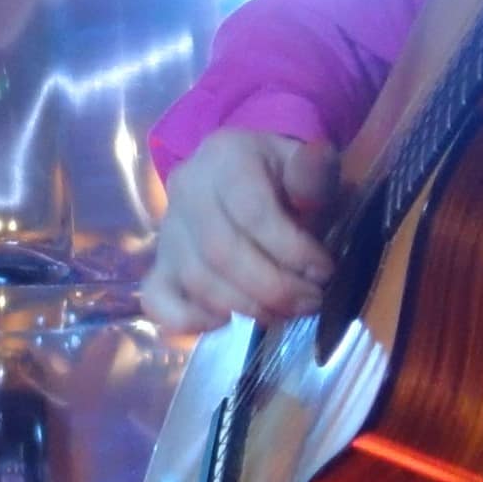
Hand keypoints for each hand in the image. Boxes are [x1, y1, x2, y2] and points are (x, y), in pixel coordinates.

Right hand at [149, 131, 340, 339]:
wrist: (238, 175)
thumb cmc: (279, 175)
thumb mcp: (302, 163)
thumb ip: (312, 171)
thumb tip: (317, 159)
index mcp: (225, 157)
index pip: (252, 211)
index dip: (292, 250)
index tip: (323, 271)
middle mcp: (187, 190)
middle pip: (222, 251)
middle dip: (274, 287)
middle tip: (310, 300)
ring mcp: (168, 230)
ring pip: (198, 279)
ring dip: (247, 307)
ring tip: (286, 311)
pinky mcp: (159, 263)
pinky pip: (159, 299)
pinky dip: (191, 320)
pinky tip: (229, 323)